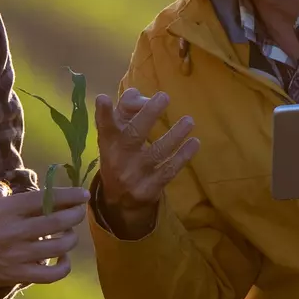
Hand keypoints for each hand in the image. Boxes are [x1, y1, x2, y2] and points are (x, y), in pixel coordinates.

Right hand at [0, 187, 88, 286]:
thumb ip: (22, 198)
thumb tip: (52, 193)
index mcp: (7, 208)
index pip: (46, 199)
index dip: (69, 195)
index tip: (83, 194)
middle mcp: (14, 230)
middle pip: (58, 221)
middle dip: (76, 214)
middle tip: (80, 211)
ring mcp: (17, 255)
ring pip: (60, 246)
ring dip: (71, 237)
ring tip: (70, 233)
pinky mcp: (18, 275)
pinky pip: (52, 273)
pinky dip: (64, 265)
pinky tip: (63, 256)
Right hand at [94, 88, 199, 238]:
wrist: (120, 203)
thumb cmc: (120, 157)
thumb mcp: (115, 136)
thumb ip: (126, 111)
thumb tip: (143, 97)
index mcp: (108, 142)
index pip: (104, 126)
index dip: (103, 113)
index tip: (103, 98)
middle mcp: (119, 158)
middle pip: (133, 135)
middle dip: (148, 115)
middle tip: (164, 96)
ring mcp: (134, 175)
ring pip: (156, 153)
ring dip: (174, 136)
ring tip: (189, 120)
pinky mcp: (149, 189)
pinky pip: (169, 170)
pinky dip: (183, 156)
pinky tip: (194, 143)